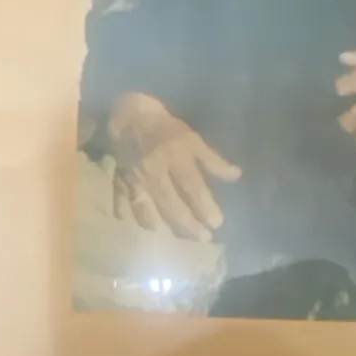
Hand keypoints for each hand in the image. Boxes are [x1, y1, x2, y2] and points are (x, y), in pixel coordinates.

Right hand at [107, 94, 241, 240]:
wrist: (129, 116)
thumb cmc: (166, 128)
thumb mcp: (192, 138)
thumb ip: (212, 159)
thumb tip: (235, 176)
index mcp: (176, 158)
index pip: (192, 187)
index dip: (205, 206)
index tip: (217, 223)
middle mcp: (155, 172)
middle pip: (171, 204)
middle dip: (188, 224)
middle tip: (204, 238)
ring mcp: (135, 178)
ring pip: (147, 207)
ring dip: (163, 223)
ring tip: (176, 236)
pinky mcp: (120, 180)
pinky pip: (122, 200)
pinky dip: (129, 213)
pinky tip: (141, 225)